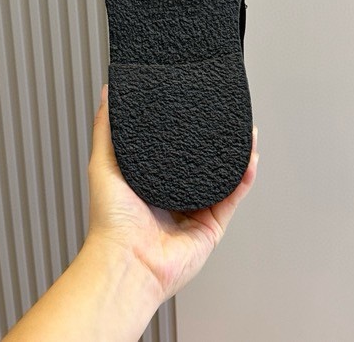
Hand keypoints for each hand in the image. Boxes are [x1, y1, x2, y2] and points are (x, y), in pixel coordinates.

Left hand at [86, 84, 258, 302]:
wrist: (127, 260)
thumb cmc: (111, 222)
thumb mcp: (104, 163)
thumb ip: (106, 129)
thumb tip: (108, 94)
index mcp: (152, 182)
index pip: (175, 151)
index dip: (189, 131)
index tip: (199, 109)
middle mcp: (175, 196)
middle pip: (203, 163)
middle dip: (218, 142)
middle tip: (227, 119)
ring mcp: (195, 211)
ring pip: (224, 177)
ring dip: (238, 155)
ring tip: (246, 133)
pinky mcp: (212, 226)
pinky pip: (233, 197)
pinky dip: (244, 178)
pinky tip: (249, 158)